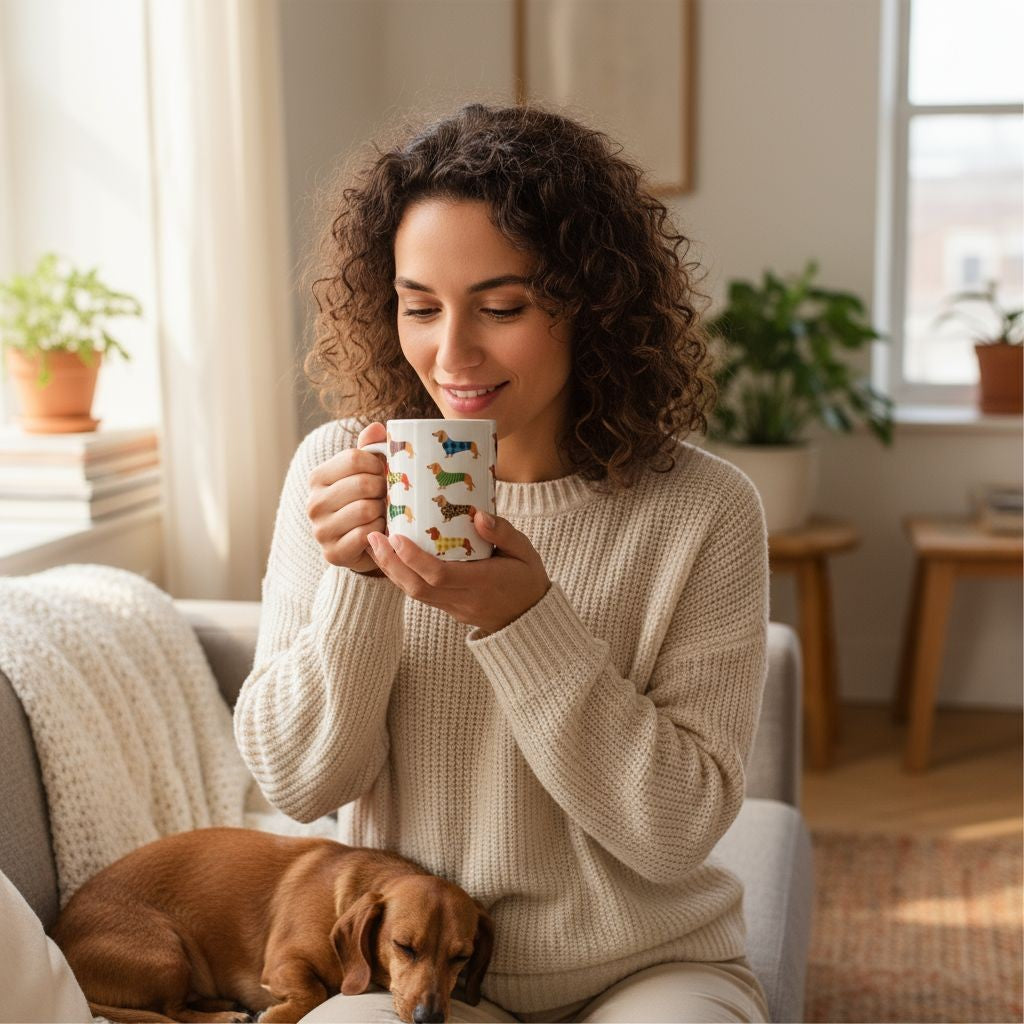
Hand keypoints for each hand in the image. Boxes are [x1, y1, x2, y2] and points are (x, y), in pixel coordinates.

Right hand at [307, 422, 388, 574]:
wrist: (360, 545)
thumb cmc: (365, 502)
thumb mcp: (365, 473)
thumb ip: (369, 449)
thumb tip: (377, 427)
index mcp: (318, 477)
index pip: (355, 458)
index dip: (377, 464)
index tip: (383, 473)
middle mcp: (314, 503)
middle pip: (362, 484)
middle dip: (384, 489)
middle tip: (388, 495)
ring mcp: (320, 529)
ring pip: (365, 509)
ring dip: (383, 511)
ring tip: (384, 512)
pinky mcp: (332, 553)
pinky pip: (366, 534)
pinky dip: (379, 531)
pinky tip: (379, 530)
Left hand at [365, 510, 551, 635]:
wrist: (530, 619)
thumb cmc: (527, 579)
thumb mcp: (525, 552)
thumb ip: (503, 532)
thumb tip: (478, 514)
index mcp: (483, 583)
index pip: (440, 575)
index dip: (414, 558)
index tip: (396, 537)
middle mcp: (464, 598)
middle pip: (417, 586)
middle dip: (391, 562)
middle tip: (373, 537)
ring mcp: (453, 607)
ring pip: (413, 593)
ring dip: (390, 569)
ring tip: (374, 544)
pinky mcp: (448, 609)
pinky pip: (419, 595)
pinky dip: (400, 577)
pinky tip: (390, 558)